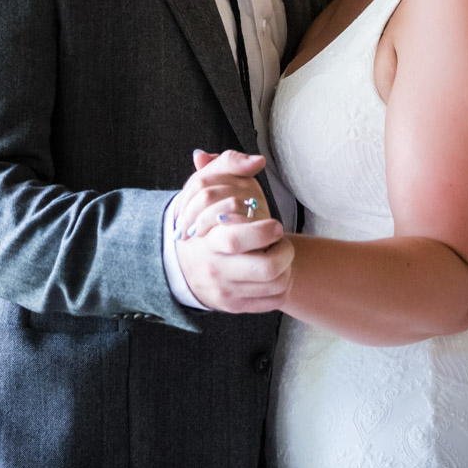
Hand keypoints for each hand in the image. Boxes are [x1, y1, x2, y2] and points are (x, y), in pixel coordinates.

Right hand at [174, 150, 294, 312]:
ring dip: (286, 267)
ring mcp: (226, 292)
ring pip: (275, 284)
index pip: (236, 240)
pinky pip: (272, 300)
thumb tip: (256, 160)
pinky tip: (274, 271)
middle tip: (282, 240)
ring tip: (278, 253)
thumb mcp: (204, 189)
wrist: (181, 268)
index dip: (264, 232)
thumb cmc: (201, 224)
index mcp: (207, 241)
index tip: (275, 225)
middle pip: (266, 269)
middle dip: (285, 253)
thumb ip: (227, 166)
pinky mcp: (236, 307)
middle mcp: (216, 270)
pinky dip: (281, 285)